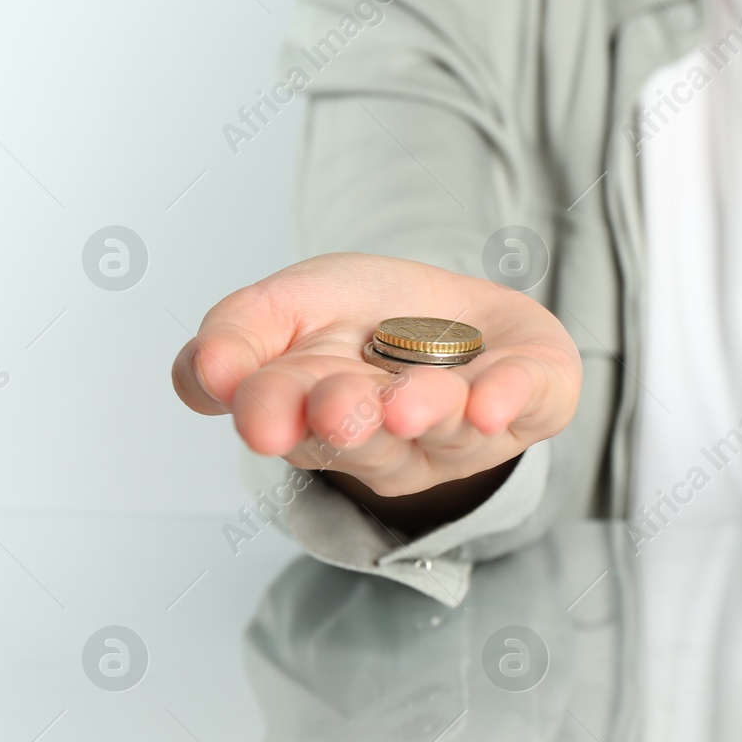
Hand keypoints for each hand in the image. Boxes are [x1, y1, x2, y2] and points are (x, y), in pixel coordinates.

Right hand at [171, 253, 580, 497]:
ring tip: (409, 403)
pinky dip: (508, 399)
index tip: (259, 417)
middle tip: (336, 408)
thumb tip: (209, 376)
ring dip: (425, 411)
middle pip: (364, 440)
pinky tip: (492, 404)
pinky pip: (526, 405)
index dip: (270, 412)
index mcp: (315, 416)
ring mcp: (462, 431)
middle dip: (349, 419)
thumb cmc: (369, 315)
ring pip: (443, 427)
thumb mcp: (291, 301)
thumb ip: (241, 331)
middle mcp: (388, 440)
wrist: (464, 309)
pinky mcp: (533, 404)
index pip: (284, 418)